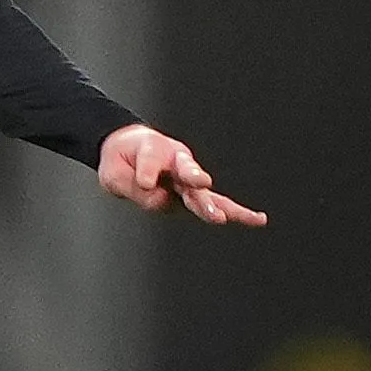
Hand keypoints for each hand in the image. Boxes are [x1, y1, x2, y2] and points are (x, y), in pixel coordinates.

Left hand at [97, 123, 263, 226]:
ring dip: (210, 204)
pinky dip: (236, 213)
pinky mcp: (194, 195)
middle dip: (193, 180)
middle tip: (201, 185)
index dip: (148, 170)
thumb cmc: (124, 159)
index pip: (151, 159)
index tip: (144, 182)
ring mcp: (188, 179)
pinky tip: (257, 219)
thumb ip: (132, 186)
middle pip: (186, 172)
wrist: (132, 151)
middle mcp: (177, 162)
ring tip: (221, 216)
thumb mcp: (113, 172)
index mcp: (154, 150)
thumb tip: (159, 198)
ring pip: (204, 192)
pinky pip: (215, 204)